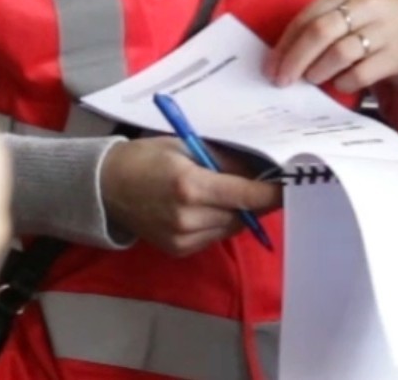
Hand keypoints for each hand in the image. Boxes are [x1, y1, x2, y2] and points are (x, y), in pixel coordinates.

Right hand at [100, 137, 279, 257]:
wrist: (105, 186)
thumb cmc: (145, 157)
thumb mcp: (183, 146)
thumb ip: (222, 160)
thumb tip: (258, 170)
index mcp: (190, 185)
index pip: (246, 195)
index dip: (273, 193)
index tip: (292, 186)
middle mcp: (189, 217)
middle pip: (242, 213)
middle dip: (254, 199)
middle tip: (259, 182)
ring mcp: (183, 238)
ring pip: (231, 227)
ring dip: (236, 211)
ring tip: (223, 192)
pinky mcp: (179, 250)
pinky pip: (213, 236)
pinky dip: (218, 222)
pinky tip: (204, 207)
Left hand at [266, 0, 397, 93]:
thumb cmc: (368, 19)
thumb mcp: (346, 8)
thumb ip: (318, 23)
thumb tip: (281, 57)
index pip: (306, 18)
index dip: (285, 45)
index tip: (271, 67)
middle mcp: (363, 6)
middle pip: (320, 33)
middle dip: (296, 59)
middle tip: (283, 80)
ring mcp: (381, 30)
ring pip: (340, 52)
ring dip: (319, 70)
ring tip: (313, 78)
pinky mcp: (394, 55)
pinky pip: (362, 73)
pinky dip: (345, 82)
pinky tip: (339, 84)